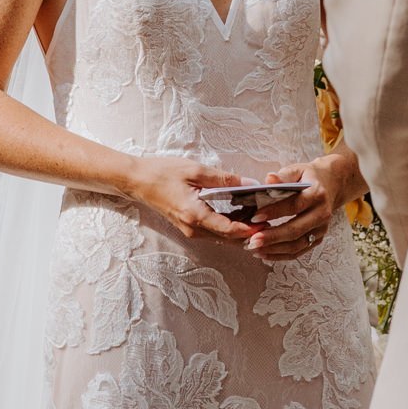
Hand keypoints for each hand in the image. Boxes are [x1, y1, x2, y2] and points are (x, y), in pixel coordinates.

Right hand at [127, 157, 256, 244]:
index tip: (267, 223)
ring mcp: (190, 231)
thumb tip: (249, 183)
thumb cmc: (162, 173)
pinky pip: (214, 233)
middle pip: (229, 238)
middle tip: (270, 219)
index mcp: (195, 216)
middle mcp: (193, 229)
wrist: (137, 181)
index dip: (250, 229)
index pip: (229, 230)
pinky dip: (229, 227)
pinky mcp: (188, 228)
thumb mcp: (195, 170)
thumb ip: (223, 178)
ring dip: (240, 230)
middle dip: (250, 232)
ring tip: (259, 216)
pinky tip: (239, 214)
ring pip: (222, 238)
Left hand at [246, 152, 357, 261]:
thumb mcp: (297, 170)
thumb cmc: (309, 177)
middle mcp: (321, 214)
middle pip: (295, 230)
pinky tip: (265, 253)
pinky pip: (299, 251)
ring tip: (254, 248)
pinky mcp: (318, 239)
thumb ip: (283, 176)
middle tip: (252, 240)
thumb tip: (269, 178)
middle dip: (272, 237)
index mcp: (316, 194)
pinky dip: (281, 255)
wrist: (331, 184)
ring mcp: (321, 229)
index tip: (255, 217)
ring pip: (297, 245)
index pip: (294, 205)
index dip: (274, 212)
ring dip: (274, 249)